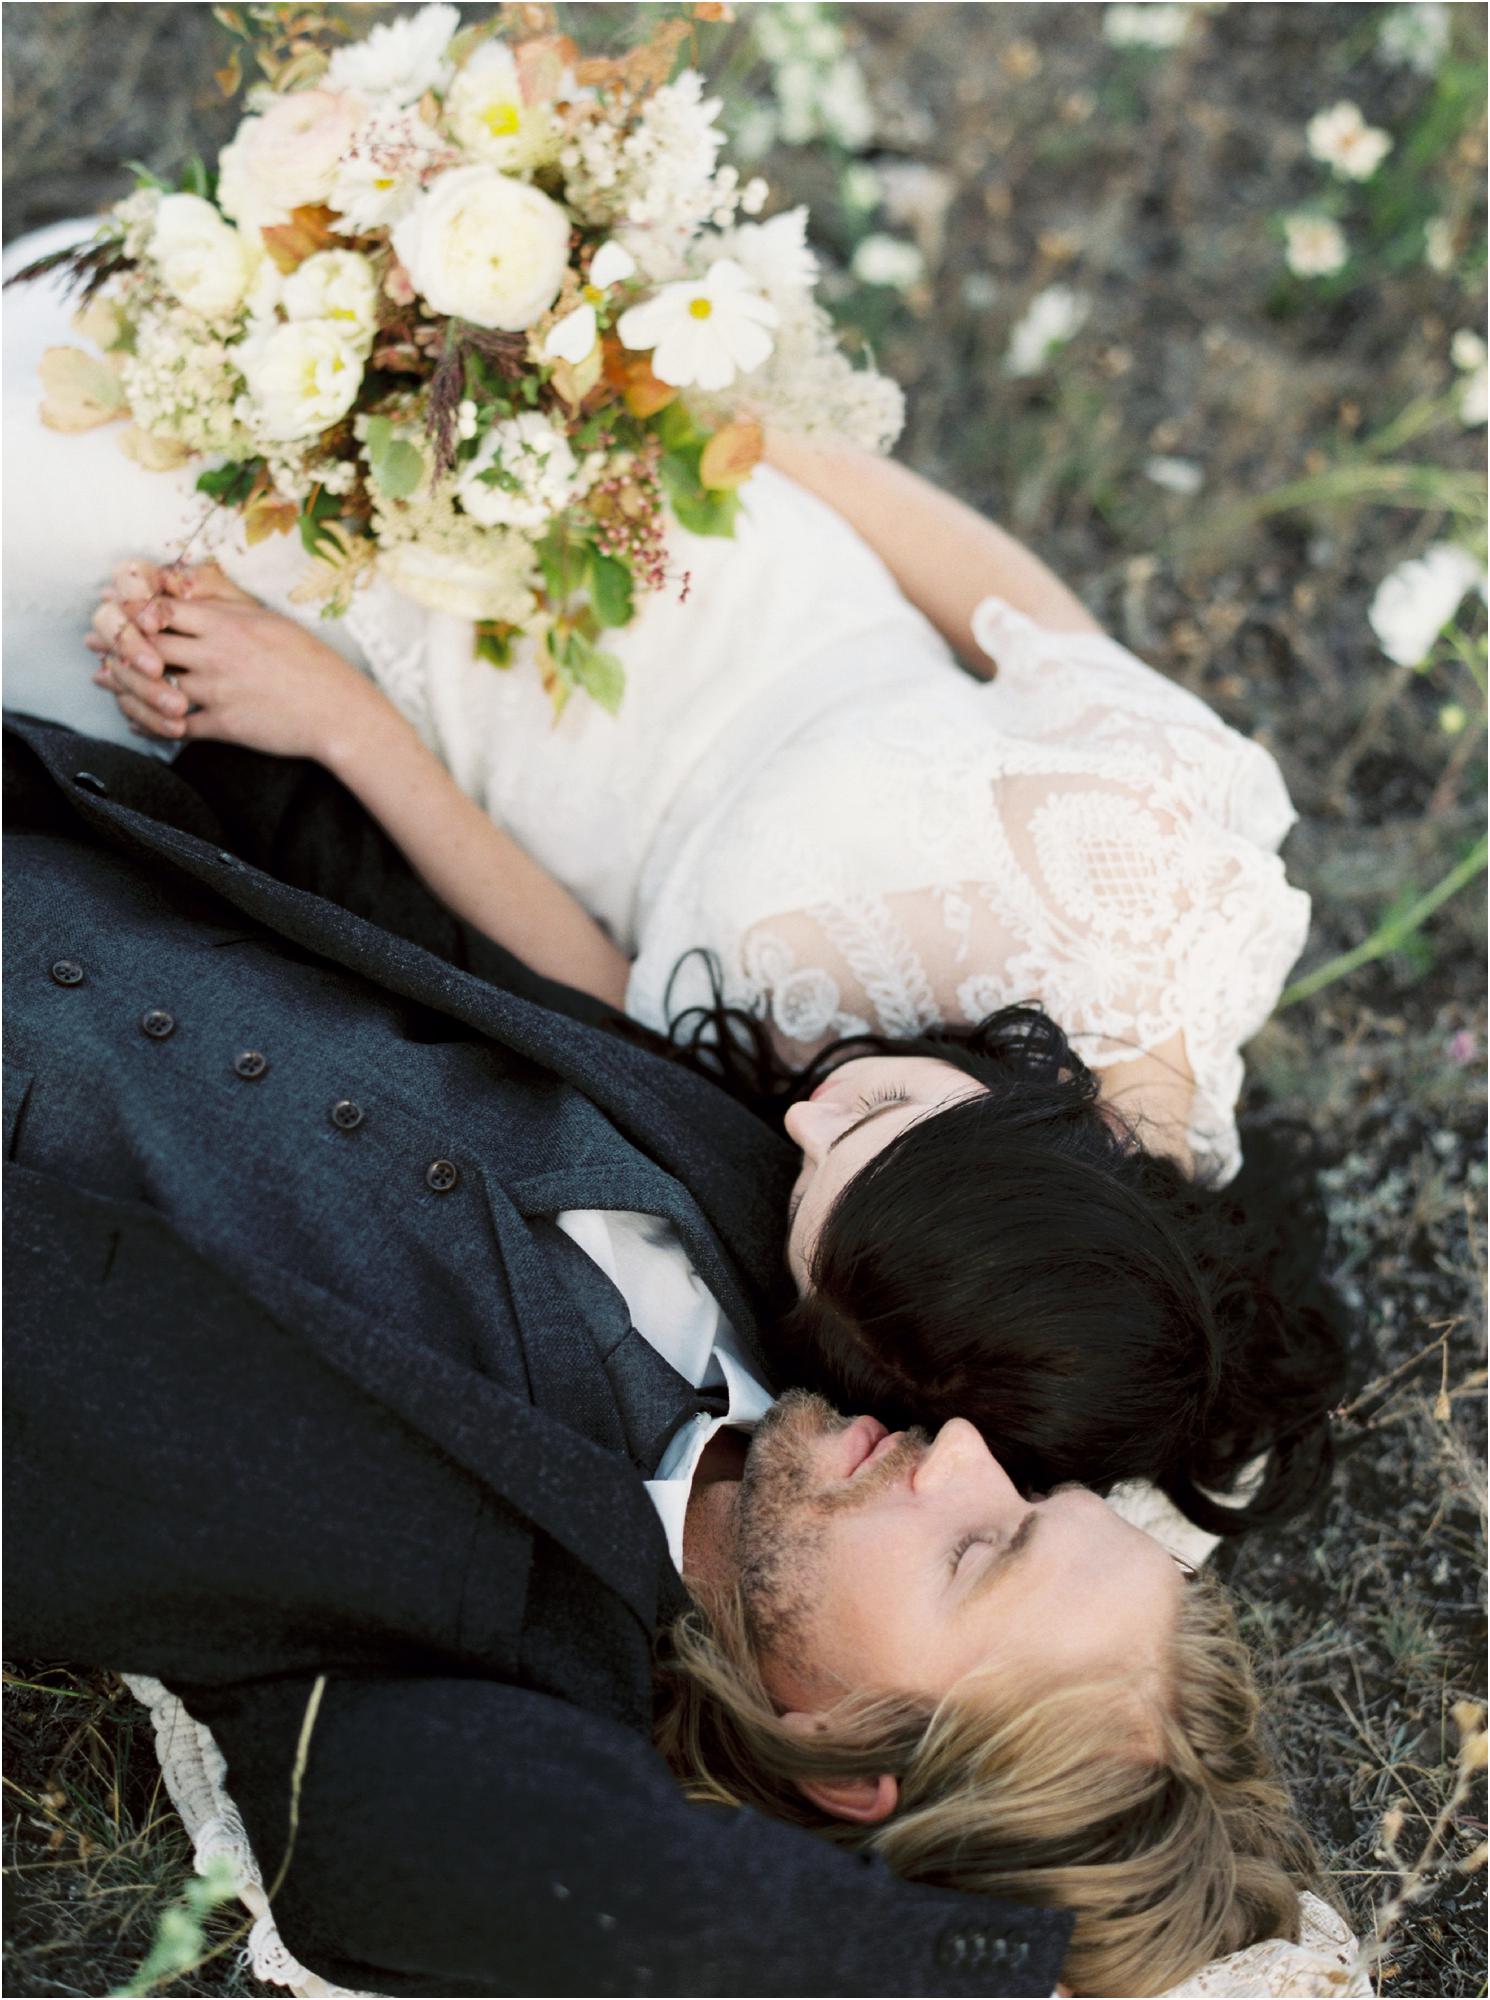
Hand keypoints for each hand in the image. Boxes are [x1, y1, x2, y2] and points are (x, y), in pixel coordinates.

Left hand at [88, 560, 372, 761]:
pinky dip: (151, 724)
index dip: (133, 611)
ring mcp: (218, 691)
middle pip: (148, 645)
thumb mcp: (268, 618)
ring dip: (125, 685)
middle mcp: (216, 654)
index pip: (162, 609)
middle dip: (117, 645)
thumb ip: (226, 601)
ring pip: (153, 686)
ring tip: (108, 682)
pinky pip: (174, 725)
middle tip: (97, 646)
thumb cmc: (309, 661)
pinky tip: (140, 721)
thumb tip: (189, 583)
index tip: (119, 614)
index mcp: (227, 623)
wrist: (337, 710)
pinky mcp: (224, 725)